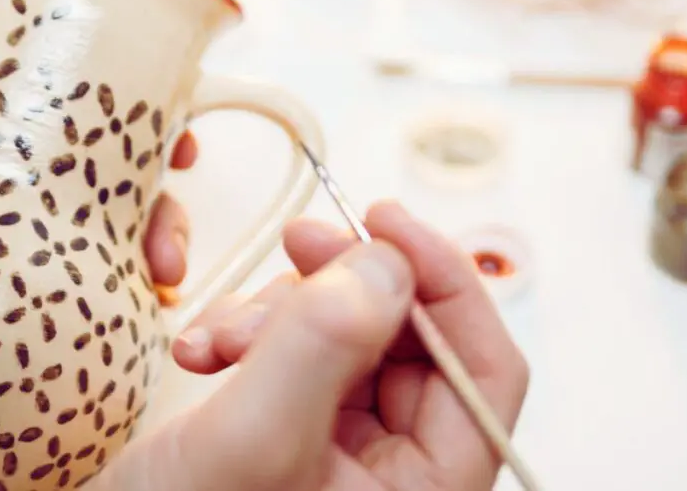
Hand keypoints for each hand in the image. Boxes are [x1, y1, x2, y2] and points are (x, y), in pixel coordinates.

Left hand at [0, 17, 197, 405]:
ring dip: (134, 265)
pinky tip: (119, 324)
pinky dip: (91, 320)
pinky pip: (45, 316)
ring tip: (154, 280)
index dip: (124, 120)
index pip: (56, 115)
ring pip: (83, 254)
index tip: (170, 132)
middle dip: (150, 206)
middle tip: (165, 227)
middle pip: (92, 191)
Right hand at [88, 201, 528, 490]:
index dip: (445, 284)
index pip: (484, 371)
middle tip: (297, 240)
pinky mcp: (294, 425)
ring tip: (217, 339)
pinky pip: (298, 348)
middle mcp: (392, 472)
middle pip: (410, 339)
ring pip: (348, 333)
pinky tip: (201, 348)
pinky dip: (251, 330)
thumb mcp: (250, 438)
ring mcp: (341, 448)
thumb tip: (387, 264)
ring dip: (282, 311)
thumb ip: (321, 346)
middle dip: (342, 289)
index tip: (385, 221)